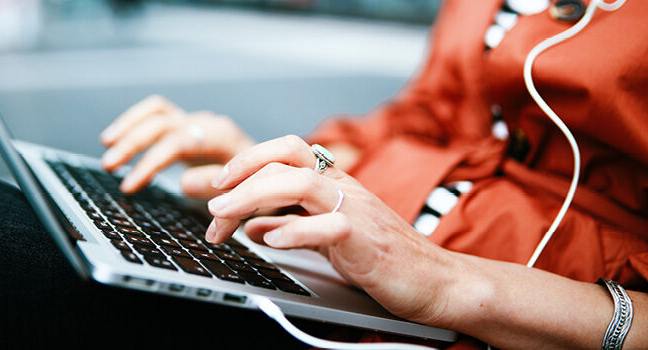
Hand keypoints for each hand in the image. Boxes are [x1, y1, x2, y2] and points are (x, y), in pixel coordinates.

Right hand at [99, 95, 254, 195]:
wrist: (275, 176)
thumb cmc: (261, 188)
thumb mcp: (246, 194)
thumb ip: (217, 187)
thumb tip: (183, 181)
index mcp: (223, 137)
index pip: (178, 141)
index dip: (151, 162)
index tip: (130, 185)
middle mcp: (208, 124)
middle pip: (163, 123)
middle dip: (133, 144)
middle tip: (110, 167)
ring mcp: (198, 123)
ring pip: (157, 113)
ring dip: (129, 129)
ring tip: (107, 149)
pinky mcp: (190, 128)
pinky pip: (158, 115)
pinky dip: (136, 122)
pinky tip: (117, 138)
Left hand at [203, 135, 461, 325]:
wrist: (435, 280)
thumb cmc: (384, 258)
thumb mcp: (328, 237)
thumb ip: (292, 226)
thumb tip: (252, 225)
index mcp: (334, 183)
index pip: (286, 151)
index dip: (247, 159)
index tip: (217, 184)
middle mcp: (343, 188)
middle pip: (287, 158)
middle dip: (241, 172)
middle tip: (211, 199)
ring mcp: (356, 210)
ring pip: (300, 183)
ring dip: (253, 197)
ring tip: (223, 217)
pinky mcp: (365, 239)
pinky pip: (327, 226)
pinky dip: (292, 231)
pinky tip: (268, 241)